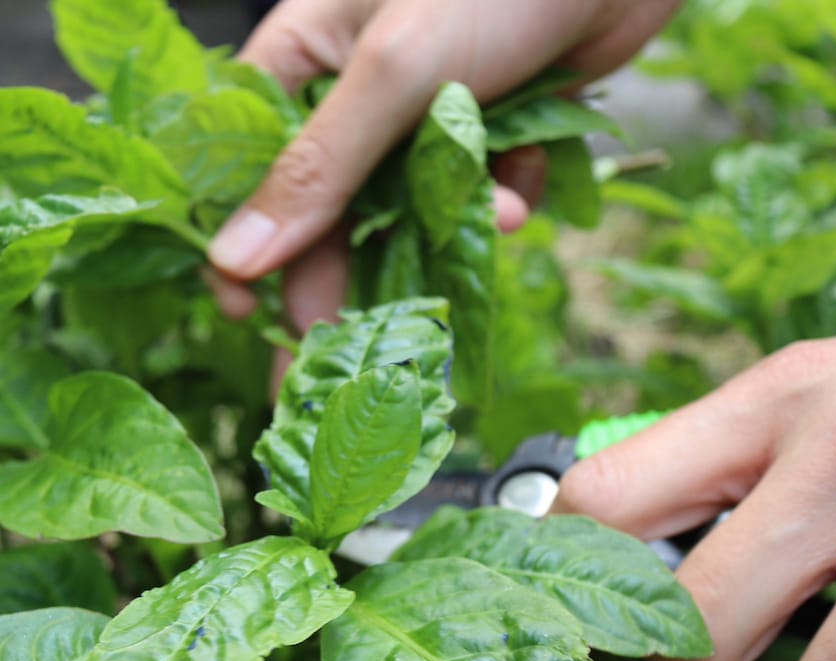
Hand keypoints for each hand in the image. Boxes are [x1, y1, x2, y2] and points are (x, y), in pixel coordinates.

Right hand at [207, 0, 679, 331]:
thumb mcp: (391, 74)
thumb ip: (319, 169)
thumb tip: (236, 257)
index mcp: (303, 62)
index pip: (249, 168)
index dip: (244, 241)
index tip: (241, 310)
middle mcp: (355, 99)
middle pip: (328, 211)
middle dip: (345, 274)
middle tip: (346, 343)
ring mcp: (421, 122)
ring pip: (407, 214)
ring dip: (439, 238)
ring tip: (486, 230)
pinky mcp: (482, 140)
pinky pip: (470, 200)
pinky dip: (494, 206)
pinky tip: (518, 198)